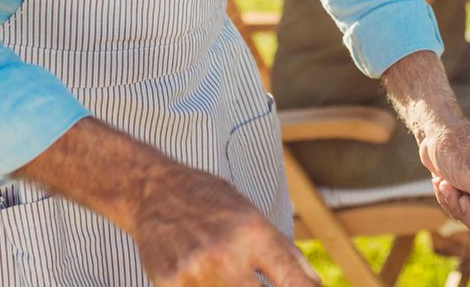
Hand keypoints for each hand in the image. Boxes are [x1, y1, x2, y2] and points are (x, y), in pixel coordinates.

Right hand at [131, 162, 318, 285]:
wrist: (154, 191)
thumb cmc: (211, 203)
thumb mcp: (254, 216)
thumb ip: (285, 253)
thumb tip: (315, 285)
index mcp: (254, 233)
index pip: (294, 281)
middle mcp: (226, 253)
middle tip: (253, 281)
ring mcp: (195, 271)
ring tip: (226, 272)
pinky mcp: (168, 283)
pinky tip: (204, 275)